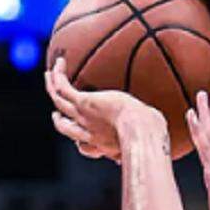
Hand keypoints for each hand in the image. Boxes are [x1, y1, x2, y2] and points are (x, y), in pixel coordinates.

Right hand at [46, 58, 163, 161]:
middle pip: (66, 130)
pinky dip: (57, 75)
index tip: (85, 138)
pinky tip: (60, 62)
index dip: (82, 143)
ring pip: (58, 103)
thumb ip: (149, 133)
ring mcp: (83, 118)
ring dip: (52, 88)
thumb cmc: (151, 135)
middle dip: (60, 121)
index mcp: (105, 146)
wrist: (141, 130)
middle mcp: (90, 135)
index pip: (87, 148)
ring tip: (49, 75)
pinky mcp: (82, 103)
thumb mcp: (150, 135)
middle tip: (56, 113)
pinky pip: (61, 88)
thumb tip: (159, 130)